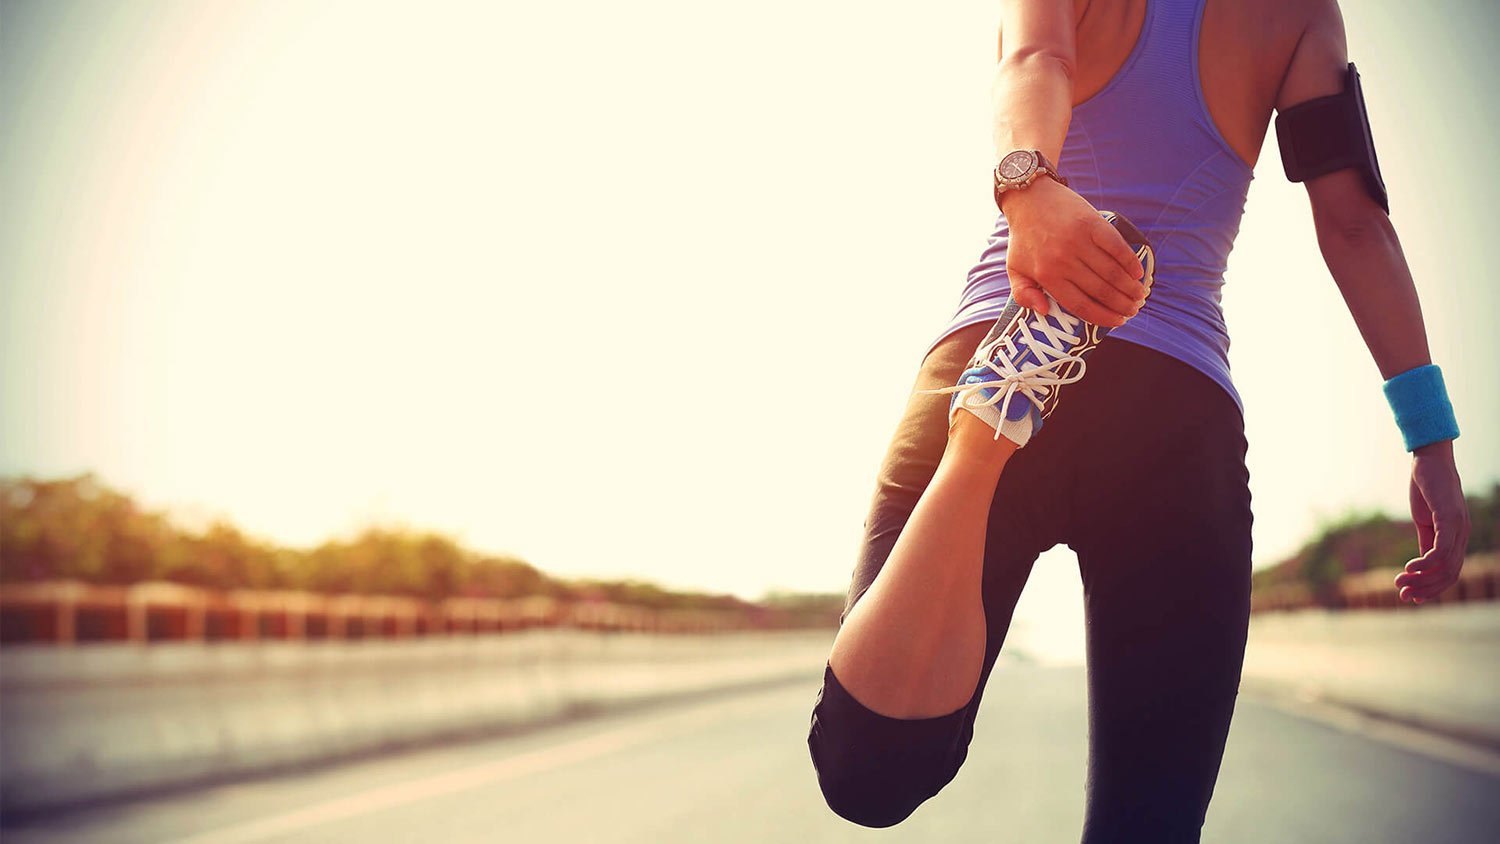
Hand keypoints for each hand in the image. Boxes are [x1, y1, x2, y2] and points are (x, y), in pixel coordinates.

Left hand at [1001, 176, 1145, 326]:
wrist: (1029, 198)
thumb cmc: (1023, 237)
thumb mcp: (1014, 268)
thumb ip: (1023, 294)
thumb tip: (1044, 312)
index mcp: (1046, 275)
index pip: (1079, 304)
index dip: (1102, 316)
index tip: (1118, 322)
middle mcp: (1064, 260)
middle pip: (1100, 290)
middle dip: (1121, 304)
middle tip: (1133, 309)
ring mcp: (1079, 241)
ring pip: (1111, 271)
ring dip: (1129, 287)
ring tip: (1139, 295)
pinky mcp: (1091, 223)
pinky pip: (1116, 246)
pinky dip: (1130, 261)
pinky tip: (1138, 272)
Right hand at [1393, 440, 1469, 603]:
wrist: (1430, 460)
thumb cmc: (1427, 488)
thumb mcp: (1425, 520)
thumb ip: (1427, 541)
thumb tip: (1421, 564)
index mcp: (1457, 538)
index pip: (1449, 572)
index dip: (1431, 589)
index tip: (1410, 598)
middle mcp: (1462, 536)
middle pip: (1449, 575)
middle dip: (1425, 589)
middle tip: (1401, 595)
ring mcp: (1458, 528)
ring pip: (1446, 567)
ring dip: (1422, 580)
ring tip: (1399, 583)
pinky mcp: (1448, 518)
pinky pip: (1441, 550)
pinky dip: (1425, 563)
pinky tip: (1408, 567)